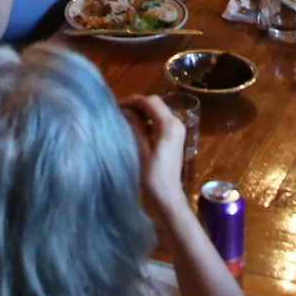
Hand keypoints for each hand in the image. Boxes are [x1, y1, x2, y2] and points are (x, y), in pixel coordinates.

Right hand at [126, 94, 188, 210]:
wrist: (167, 194)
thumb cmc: (152, 174)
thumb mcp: (140, 148)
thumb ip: (134, 125)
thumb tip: (125, 110)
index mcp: (169, 124)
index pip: (150, 102)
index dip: (133, 100)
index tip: (117, 105)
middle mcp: (177, 122)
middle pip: (156, 104)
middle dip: (138, 104)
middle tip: (120, 110)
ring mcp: (178, 129)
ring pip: (159, 111)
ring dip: (143, 111)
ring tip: (126, 117)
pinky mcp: (176, 136)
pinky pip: (162, 120)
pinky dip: (149, 119)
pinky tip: (137, 126)